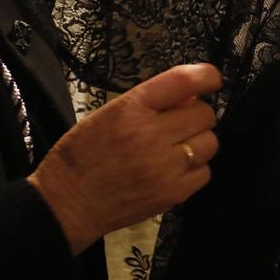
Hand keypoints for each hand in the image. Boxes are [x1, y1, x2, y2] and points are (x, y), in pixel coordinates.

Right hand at [29, 63, 219, 253]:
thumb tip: (190, 97)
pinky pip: (205, 172)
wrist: (68, 203)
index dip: (206, 76)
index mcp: (132, 109)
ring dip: (197, 143)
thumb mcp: (108, 114)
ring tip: (174, 150)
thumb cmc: (83, 154)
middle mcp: (152, 134)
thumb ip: (149, 103)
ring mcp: (165, 166)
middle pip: (205, 114)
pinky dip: (194, 170)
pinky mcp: (173, 193)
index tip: (212, 80)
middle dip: (196, 116)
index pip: (183, 81)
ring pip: (210, 143)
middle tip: (178, 125)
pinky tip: (173, 171)